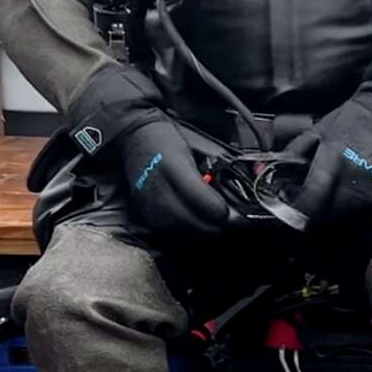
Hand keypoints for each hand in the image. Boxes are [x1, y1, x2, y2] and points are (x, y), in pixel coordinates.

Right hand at [66, 63, 229, 237]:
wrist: (133, 139)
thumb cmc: (164, 141)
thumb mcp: (192, 151)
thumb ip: (208, 176)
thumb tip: (228, 201)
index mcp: (174, 169)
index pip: (205, 203)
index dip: (225, 213)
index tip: (238, 215)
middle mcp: (159, 191)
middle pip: (196, 223)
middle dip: (218, 225)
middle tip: (232, 221)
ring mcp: (150, 206)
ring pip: (185, 232)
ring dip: (204, 230)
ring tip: (217, 223)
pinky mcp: (145, 215)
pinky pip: (171, 232)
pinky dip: (188, 231)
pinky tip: (197, 222)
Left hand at [282, 80, 371, 225]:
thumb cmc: (352, 118)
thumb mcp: (316, 131)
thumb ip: (292, 155)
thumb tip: (268, 172)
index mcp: (334, 159)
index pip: (310, 201)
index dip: (295, 210)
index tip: (288, 207)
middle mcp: (354, 177)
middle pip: (323, 214)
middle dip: (309, 210)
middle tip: (303, 197)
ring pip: (341, 215)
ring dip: (328, 209)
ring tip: (326, 190)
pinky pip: (359, 210)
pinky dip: (347, 204)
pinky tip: (345, 188)